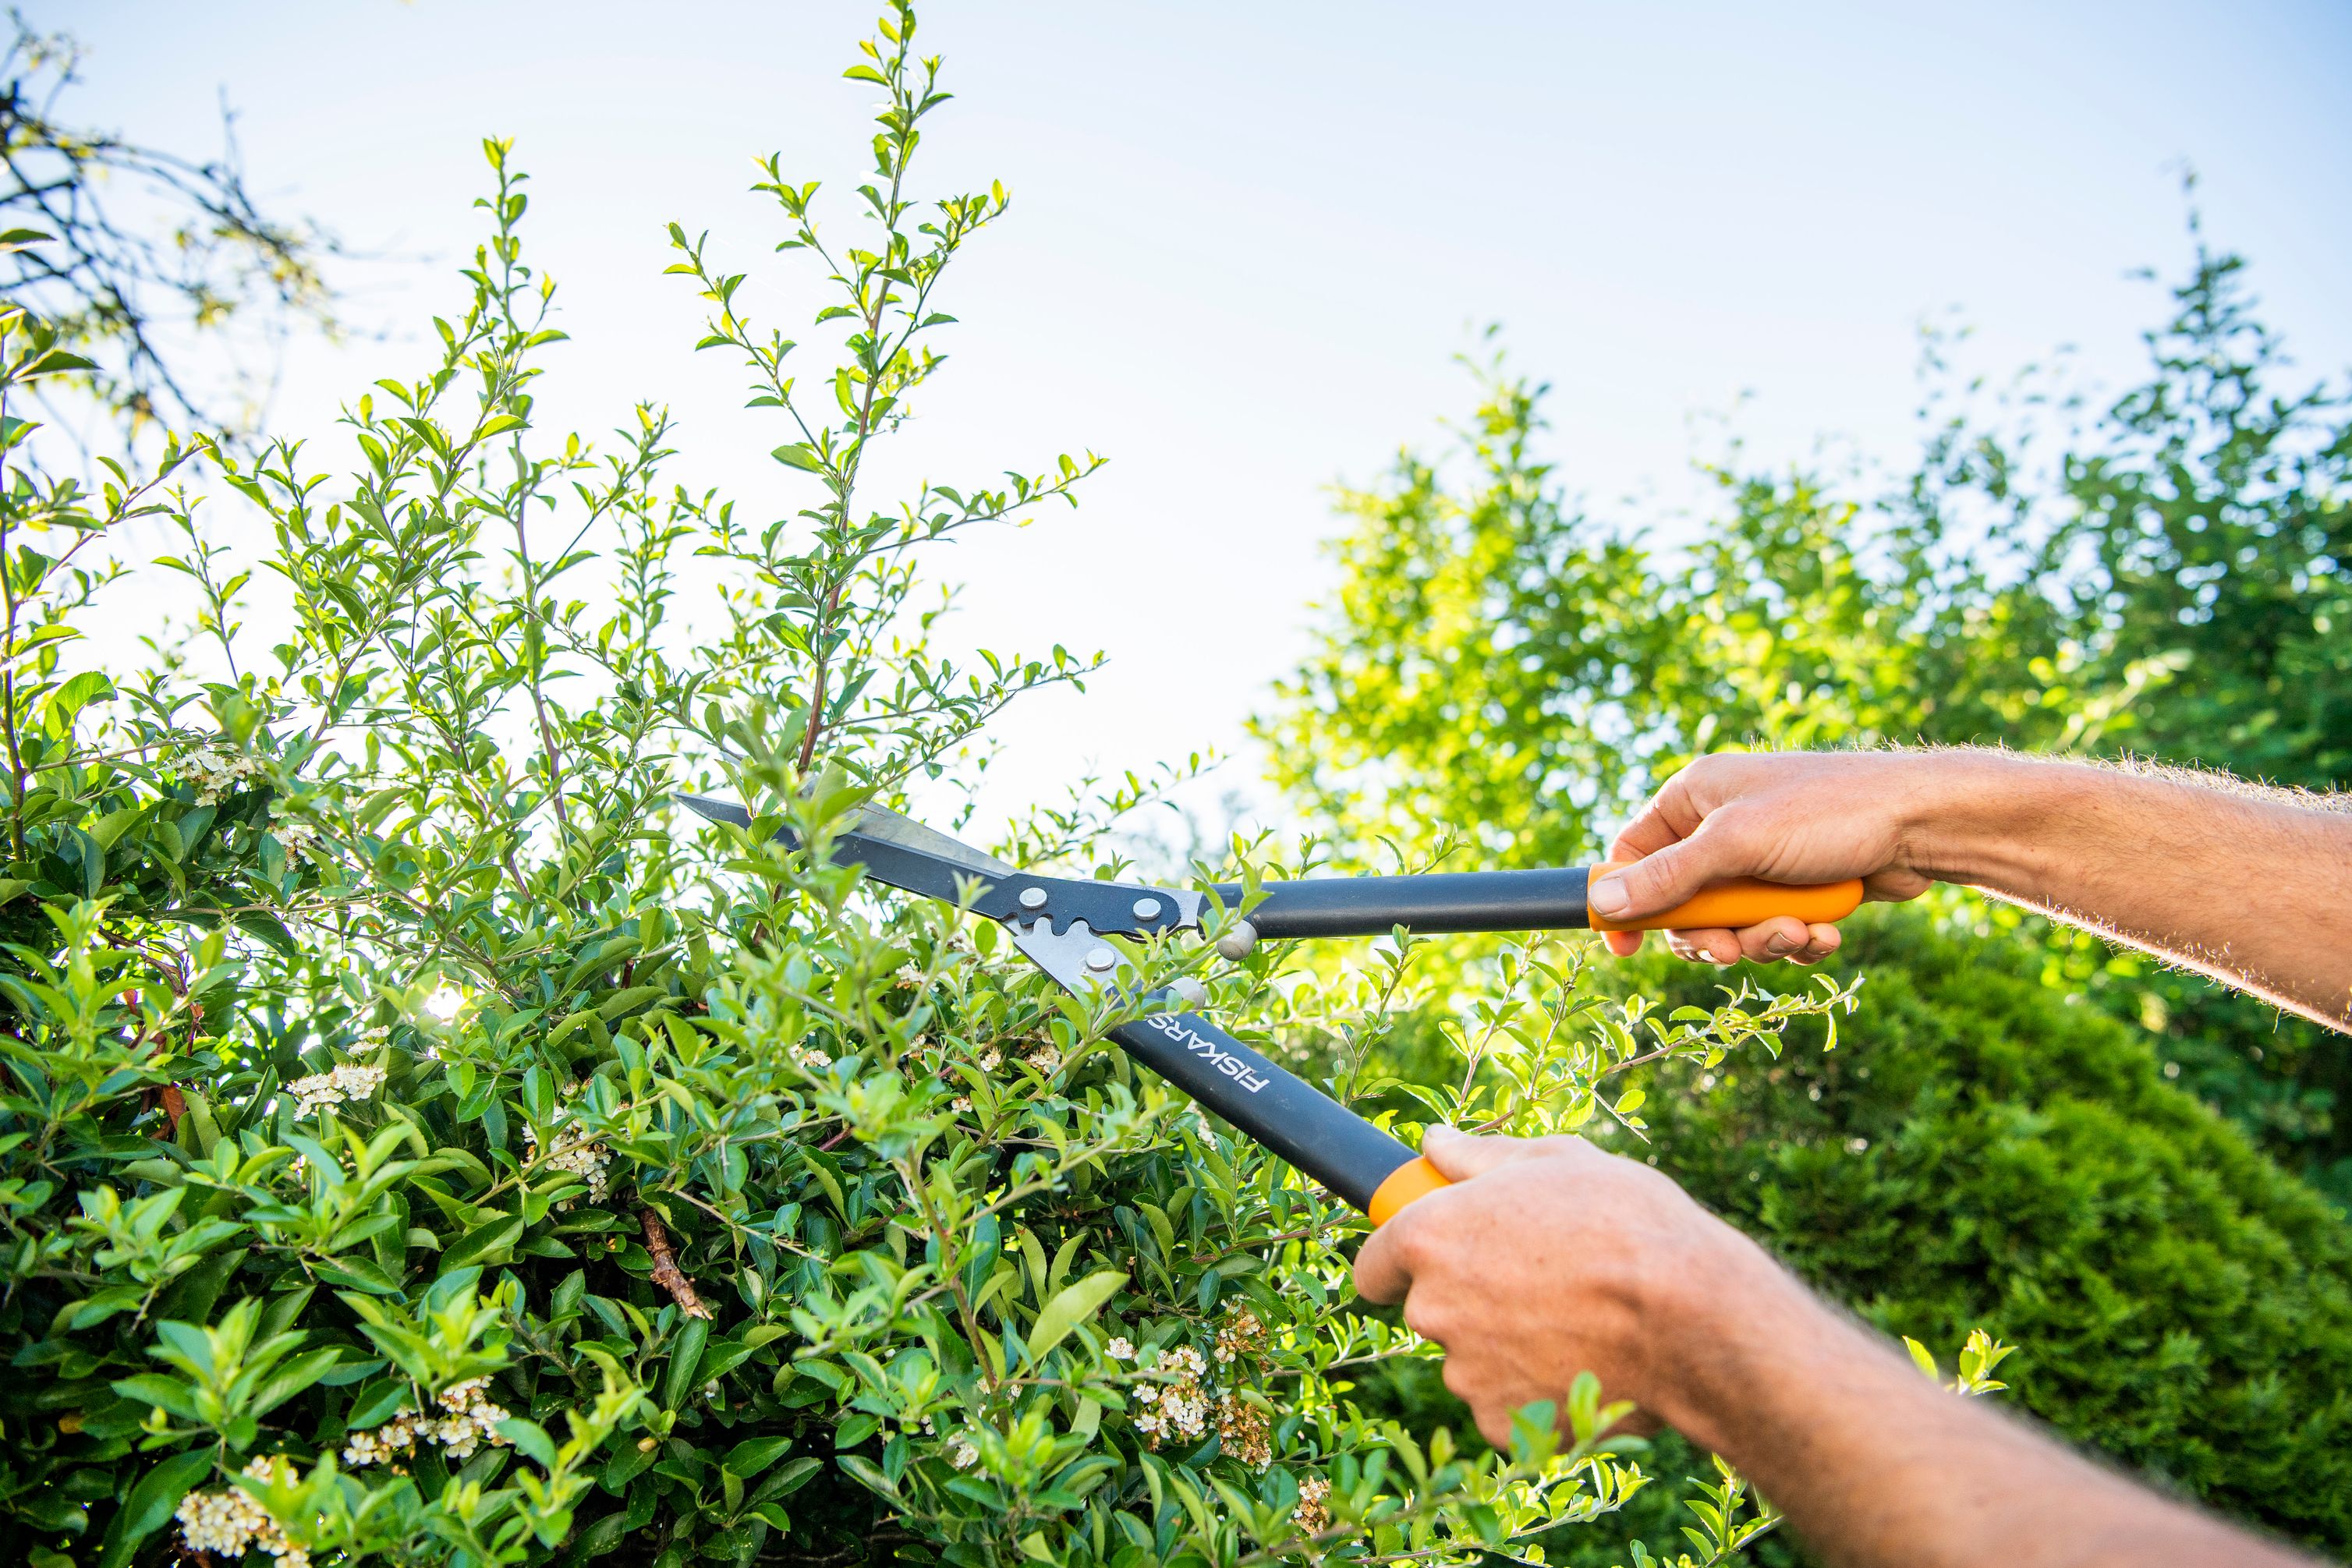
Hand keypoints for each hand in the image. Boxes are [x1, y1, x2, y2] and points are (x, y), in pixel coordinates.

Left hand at [1352, 1126, 1794, 1451]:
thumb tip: (1434, 1142)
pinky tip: (1583, 1363)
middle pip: (1431, 1310)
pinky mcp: (1503, 1423)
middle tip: (1540, 1281)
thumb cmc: (1629, 1225)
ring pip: (1472, 1360)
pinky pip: (1506, 1406)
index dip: (1404, 1261)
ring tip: (1576, 1321)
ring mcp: (1466, 1373)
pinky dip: (1534, 1392)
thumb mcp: (1558, 1161)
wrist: (1693, 1319)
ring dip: (1505, 1348)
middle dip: (1471, 1300)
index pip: (1374, 1264)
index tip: (1437, 1260)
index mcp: (1431, 1236)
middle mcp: (1433, 1309)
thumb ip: (1481, 1156)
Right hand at [1590, 750, 1991, 965]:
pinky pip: (1772, 929)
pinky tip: (1825, 932)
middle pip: (1681, 905)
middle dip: (1712, 936)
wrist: (1923, 824)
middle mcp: (1720, 827)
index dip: (1626, 904)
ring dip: (1762, 941)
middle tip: (1733, 950)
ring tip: (1799, 931)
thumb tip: (1601, 903)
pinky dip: (1796, 939)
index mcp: (1693, 799)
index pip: (1632, 856)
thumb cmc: (1829, 813)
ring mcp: (1760, 860)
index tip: (1624, 949)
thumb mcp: (1737, 845)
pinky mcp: (1795, 887)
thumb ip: (1668, 878)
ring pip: (1730, 927)